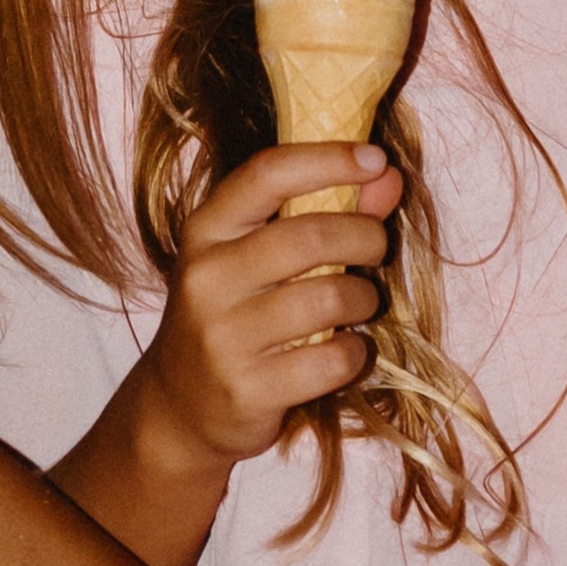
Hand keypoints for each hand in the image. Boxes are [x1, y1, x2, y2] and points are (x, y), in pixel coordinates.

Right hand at [139, 143, 402, 467]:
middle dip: (365, 236)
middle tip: (376, 247)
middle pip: (311, 236)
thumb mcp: (257, 258)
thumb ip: (322, 212)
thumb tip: (387, 177)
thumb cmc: (230, 316)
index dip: (328, 160)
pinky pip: (333, 359)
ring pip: (329, 298)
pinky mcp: (248, 390)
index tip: (374, 159)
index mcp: (205, 232)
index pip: (266, 175)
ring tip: (358, 302)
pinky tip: (343, 350)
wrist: (178, 406)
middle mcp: (206, 279)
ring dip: (363, 297)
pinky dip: (354, 353)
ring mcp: (223, 337)